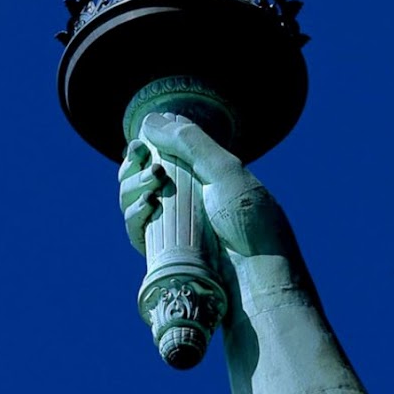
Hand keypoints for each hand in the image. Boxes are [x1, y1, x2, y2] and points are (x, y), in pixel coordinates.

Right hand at [117, 113, 287, 258]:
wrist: (260, 273)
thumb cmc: (251, 222)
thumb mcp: (226, 172)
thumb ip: (191, 143)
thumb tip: (151, 120)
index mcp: (204, 178)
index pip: (162, 156)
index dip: (146, 147)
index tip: (140, 144)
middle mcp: (187, 201)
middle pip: (140, 177)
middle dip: (134, 166)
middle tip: (147, 164)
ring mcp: (174, 227)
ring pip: (133, 202)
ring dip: (132, 186)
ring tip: (152, 183)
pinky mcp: (164, 254)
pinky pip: (137, 231)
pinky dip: (133, 215)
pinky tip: (146, 206)